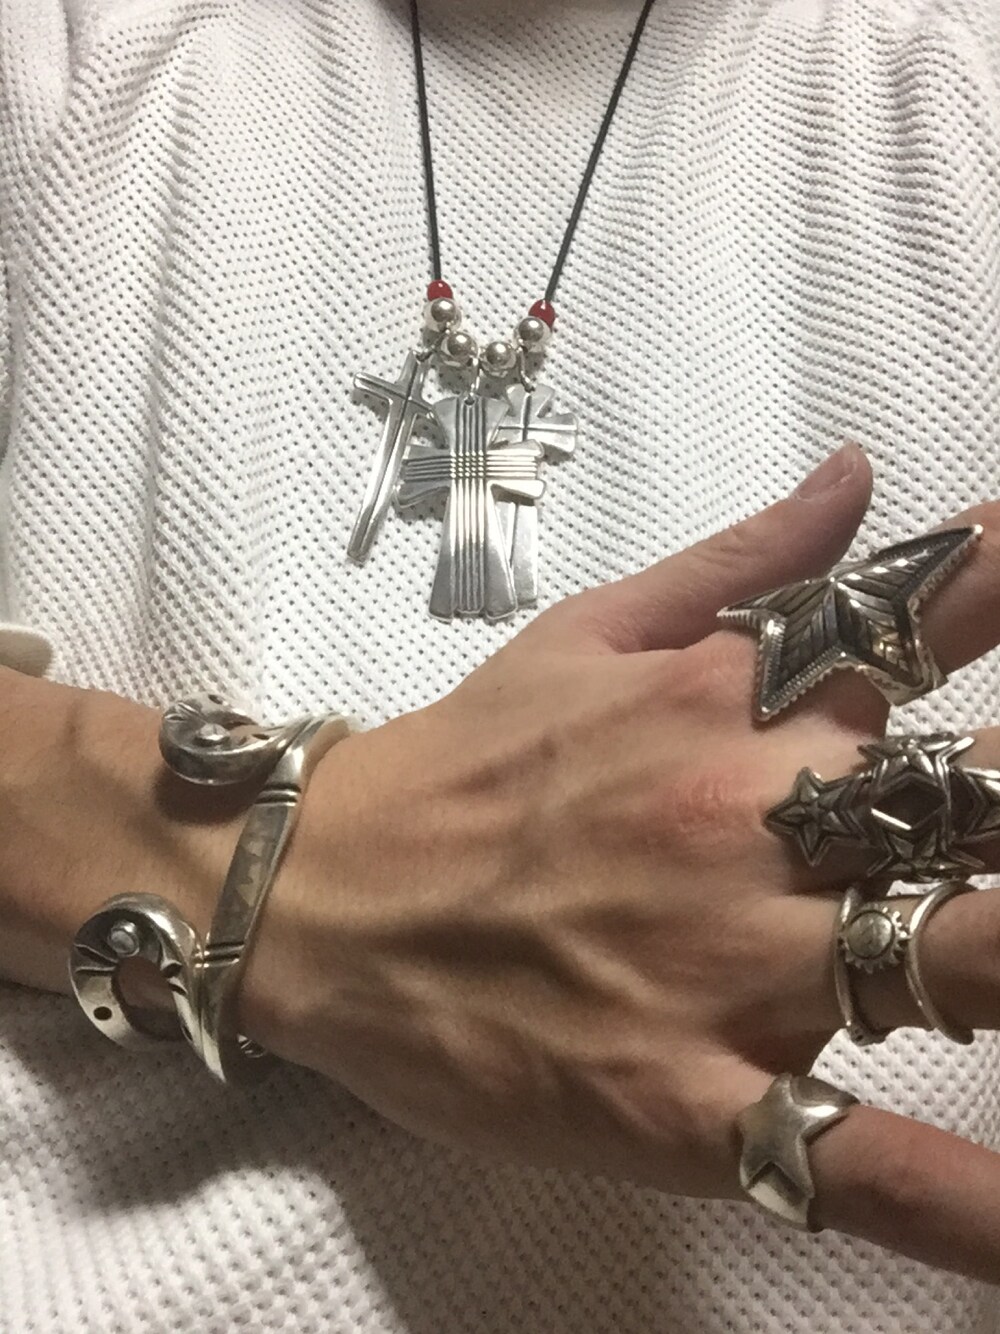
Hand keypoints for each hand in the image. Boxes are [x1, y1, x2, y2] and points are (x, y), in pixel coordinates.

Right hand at [238, 441, 999, 1283]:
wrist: (321, 900)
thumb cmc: (461, 763)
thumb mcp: (593, 628)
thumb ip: (744, 555)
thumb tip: (859, 475)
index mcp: (737, 701)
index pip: (927, 623)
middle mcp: (756, 819)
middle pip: (980, 804)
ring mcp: (732, 967)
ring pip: (963, 960)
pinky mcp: (691, 1103)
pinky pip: (854, 1161)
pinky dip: (965, 1207)